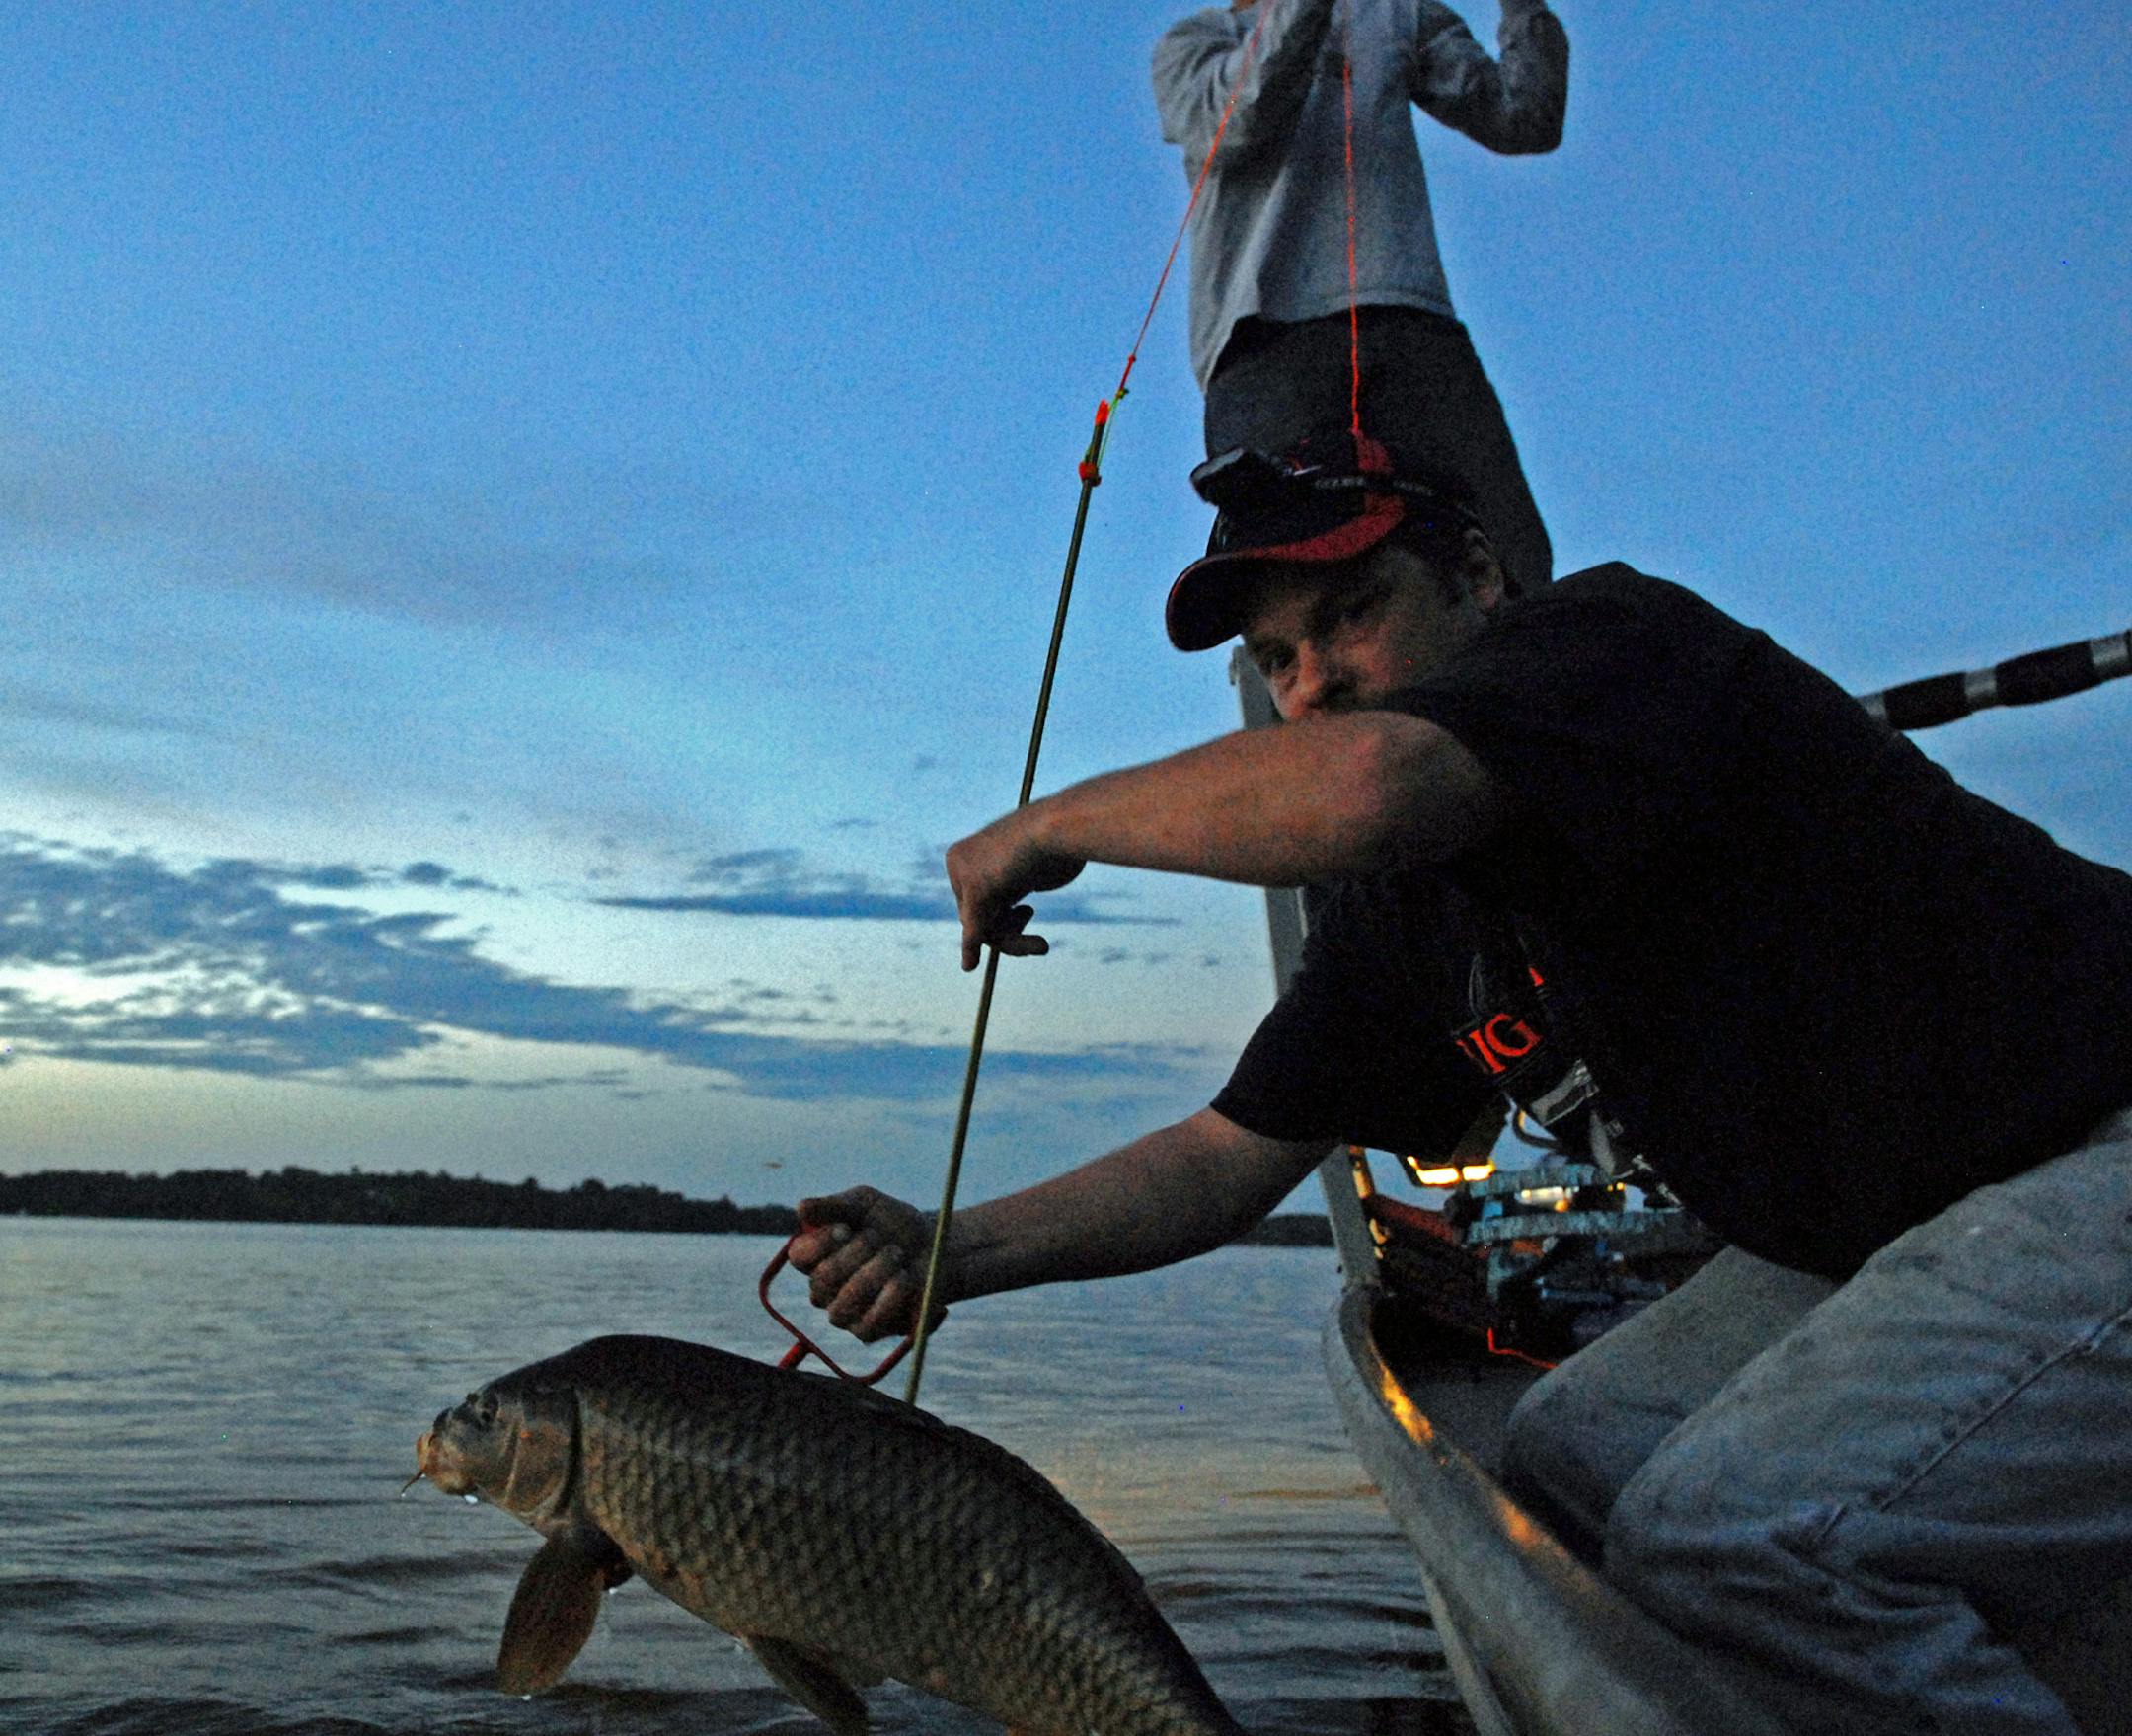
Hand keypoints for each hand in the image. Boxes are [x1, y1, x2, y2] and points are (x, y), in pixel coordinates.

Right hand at [789, 1187, 945, 1342]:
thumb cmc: (892, 1222)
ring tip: (896, 1254)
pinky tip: (903, 1278)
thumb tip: (800, 1208)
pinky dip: (888, 1300)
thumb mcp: (864, 1203)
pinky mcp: (867, 1332)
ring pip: (841, 1308)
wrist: (932, 1245)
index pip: (799, 1256)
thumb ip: (833, 1205)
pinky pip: (867, 1326)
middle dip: (854, 1255)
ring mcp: (843, 1313)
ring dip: (871, 1277)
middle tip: (878, 1237)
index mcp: (816, 1257)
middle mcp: (824, 1289)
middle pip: (822, 1280)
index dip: (819, 1243)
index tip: (845, 1228)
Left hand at [944, 806, 1085, 971]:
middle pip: (975, 914)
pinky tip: (970, 966)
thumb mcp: (1031, 867)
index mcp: (968, 853)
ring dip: (1012, 943)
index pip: (975, 898)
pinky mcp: (977, 890)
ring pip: (980, 927)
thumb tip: (1011, 913)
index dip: (1001, 915)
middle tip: (1040, 942)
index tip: (1028, 913)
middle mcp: (959, 863)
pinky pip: (974, 928)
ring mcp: (964, 875)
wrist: (1063, 825)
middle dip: (1007, 929)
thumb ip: (1013, 886)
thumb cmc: (1060, 842)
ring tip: (1042, 946)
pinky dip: (971, 948)